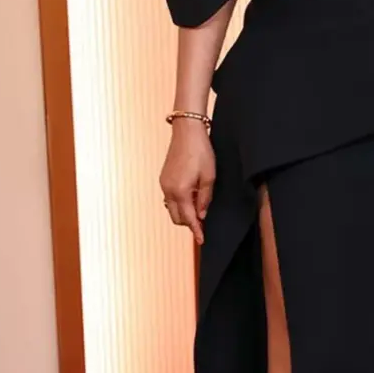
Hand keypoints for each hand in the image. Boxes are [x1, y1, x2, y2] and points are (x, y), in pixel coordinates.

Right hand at [160, 120, 214, 244]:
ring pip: (172, 208)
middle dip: (189, 222)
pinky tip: (191, 196)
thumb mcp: (209, 177)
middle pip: (177, 217)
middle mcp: (168, 190)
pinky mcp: (163, 178)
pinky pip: (170, 198)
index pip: (189, 218)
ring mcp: (164, 184)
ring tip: (198, 206)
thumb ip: (205, 198)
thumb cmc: (200, 151)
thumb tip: (202, 214)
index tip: (202, 240)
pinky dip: (179, 202)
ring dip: (184, 212)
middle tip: (203, 222)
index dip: (196, 230)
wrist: (187, 132)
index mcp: (180, 191)